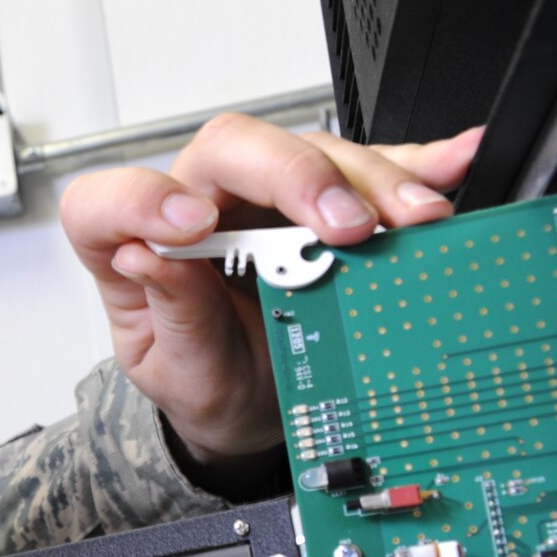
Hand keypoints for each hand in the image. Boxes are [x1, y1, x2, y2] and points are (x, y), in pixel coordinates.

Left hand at [59, 115, 482, 467]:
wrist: (254, 407)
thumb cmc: (206, 382)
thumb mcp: (182, 374)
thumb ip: (174, 316)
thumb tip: (152, 258)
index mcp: (128, 246)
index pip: (109, 200)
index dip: (144, 200)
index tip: (196, 228)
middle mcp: (191, 204)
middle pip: (233, 149)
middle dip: (297, 178)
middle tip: (346, 228)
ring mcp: (256, 197)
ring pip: (308, 152)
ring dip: (369, 180)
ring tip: (412, 219)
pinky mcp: (316, 202)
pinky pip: (363, 168)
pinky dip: (410, 167)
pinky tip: (447, 166)